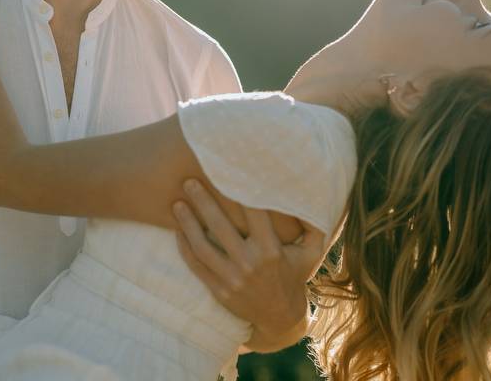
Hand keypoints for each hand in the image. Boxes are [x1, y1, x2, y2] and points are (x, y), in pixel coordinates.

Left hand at [173, 179, 325, 352]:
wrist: (280, 319)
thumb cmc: (295, 277)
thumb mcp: (311, 253)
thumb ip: (314, 225)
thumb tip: (312, 195)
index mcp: (271, 250)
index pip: (252, 213)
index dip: (237, 191)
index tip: (224, 171)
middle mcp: (250, 263)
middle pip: (220, 226)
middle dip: (203, 201)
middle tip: (188, 181)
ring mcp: (232, 279)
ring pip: (202, 246)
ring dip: (187, 223)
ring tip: (176, 203)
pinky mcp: (219, 290)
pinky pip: (196, 265)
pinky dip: (184, 246)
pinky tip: (178, 230)